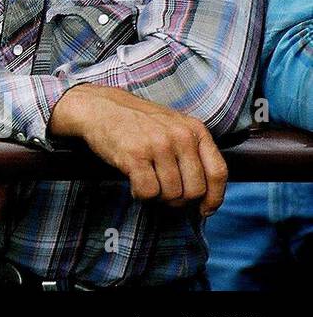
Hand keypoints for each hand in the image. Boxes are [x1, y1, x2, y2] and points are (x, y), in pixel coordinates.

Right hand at [50, 83, 226, 214]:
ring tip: (146, 182)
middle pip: (194, 190)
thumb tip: (204, 193)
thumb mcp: (173, 126)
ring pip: (171, 194)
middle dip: (179, 200)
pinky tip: (134, 182)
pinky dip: (141, 194)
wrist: (99, 107)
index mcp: (194, 129)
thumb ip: (191, 151)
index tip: (205, 209)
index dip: (214, 197)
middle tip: (164, 194)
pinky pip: (148, 192)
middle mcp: (180, 136)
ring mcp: (158, 145)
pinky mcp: (135, 155)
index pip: (217, 172)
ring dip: (157, 196)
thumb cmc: (136, 121)